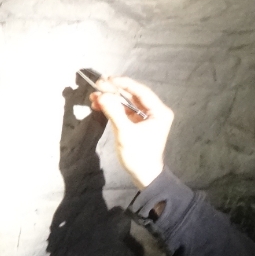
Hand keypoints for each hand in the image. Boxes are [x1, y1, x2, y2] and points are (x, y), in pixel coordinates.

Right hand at [90, 75, 173, 189]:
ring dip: (110, 99)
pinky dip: (112, 108)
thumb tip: (101, 95)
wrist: (143, 175)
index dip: (123, 84)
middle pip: (132, 95)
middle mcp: (154, 112)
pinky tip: (98, 105)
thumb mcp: (125, 133)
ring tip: (94, 95)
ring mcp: (145, 117)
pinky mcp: (136, 124)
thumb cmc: (139, 155)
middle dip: (114, 91)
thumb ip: (113, 112)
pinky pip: (124, 111)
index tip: (107, 80)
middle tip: (98, 85)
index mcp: (159, 112)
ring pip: (126, 102)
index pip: (140, 91)